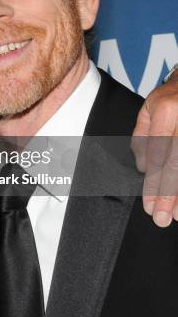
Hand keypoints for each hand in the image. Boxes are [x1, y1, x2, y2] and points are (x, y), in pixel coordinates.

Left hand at [132, 72, 177, 226]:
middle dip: (169, 194)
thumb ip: (142, 137)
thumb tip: (142, 169)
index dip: (153, 182)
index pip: (158, 154)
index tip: (149, 205)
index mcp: (168, 109)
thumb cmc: (173, 97)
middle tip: (162, 218)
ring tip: (177, 215)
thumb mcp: (150, 108)